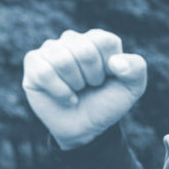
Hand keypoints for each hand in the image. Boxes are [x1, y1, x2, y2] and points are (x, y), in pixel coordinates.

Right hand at [22, 29, 146, 149]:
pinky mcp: (33, 63)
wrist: (86, 128)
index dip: (109, 66)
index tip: (108, 78)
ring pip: (62, 60)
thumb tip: (116, 63)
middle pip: (84, 50)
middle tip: (91, 86)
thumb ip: (136, 68)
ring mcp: (50, 50)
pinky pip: (45, 72)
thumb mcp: (131, 88)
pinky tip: (66, 97)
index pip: (105, 41)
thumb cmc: (106, 103)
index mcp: (97, 39)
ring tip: (78, 90)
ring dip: (76, 84)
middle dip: (93, 77)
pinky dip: (60, 91)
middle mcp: (72, 39)